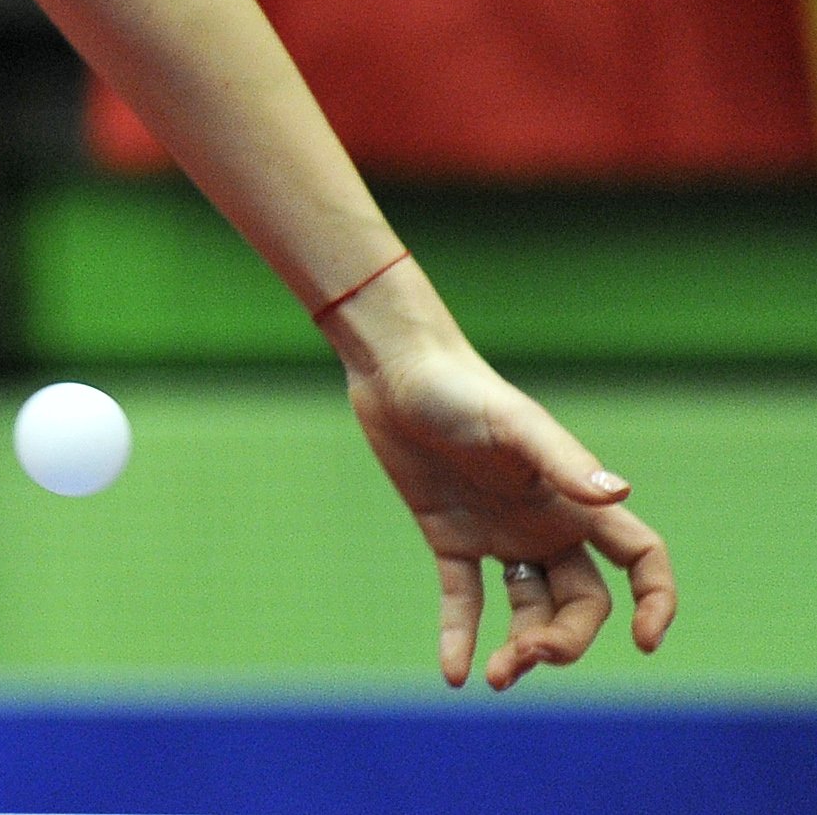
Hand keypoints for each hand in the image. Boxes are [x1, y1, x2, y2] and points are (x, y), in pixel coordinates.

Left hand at [344, 341, 675, 688]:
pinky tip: (455, 675)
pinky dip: (459, 637)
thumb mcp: (513, 423)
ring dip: (520, 648)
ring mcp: (498, 534)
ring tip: (494, 677)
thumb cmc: (461, 388)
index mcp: (575, 501)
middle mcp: (545, 524)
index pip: (640, 558)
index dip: (655, 600)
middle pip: (581, 603)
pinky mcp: (449, 537)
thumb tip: (619, 493)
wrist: (396, 373)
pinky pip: (463, 600)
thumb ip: (562, 461)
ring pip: (528, 609)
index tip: (645, 642)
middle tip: (527, 655)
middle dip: (565, 639)